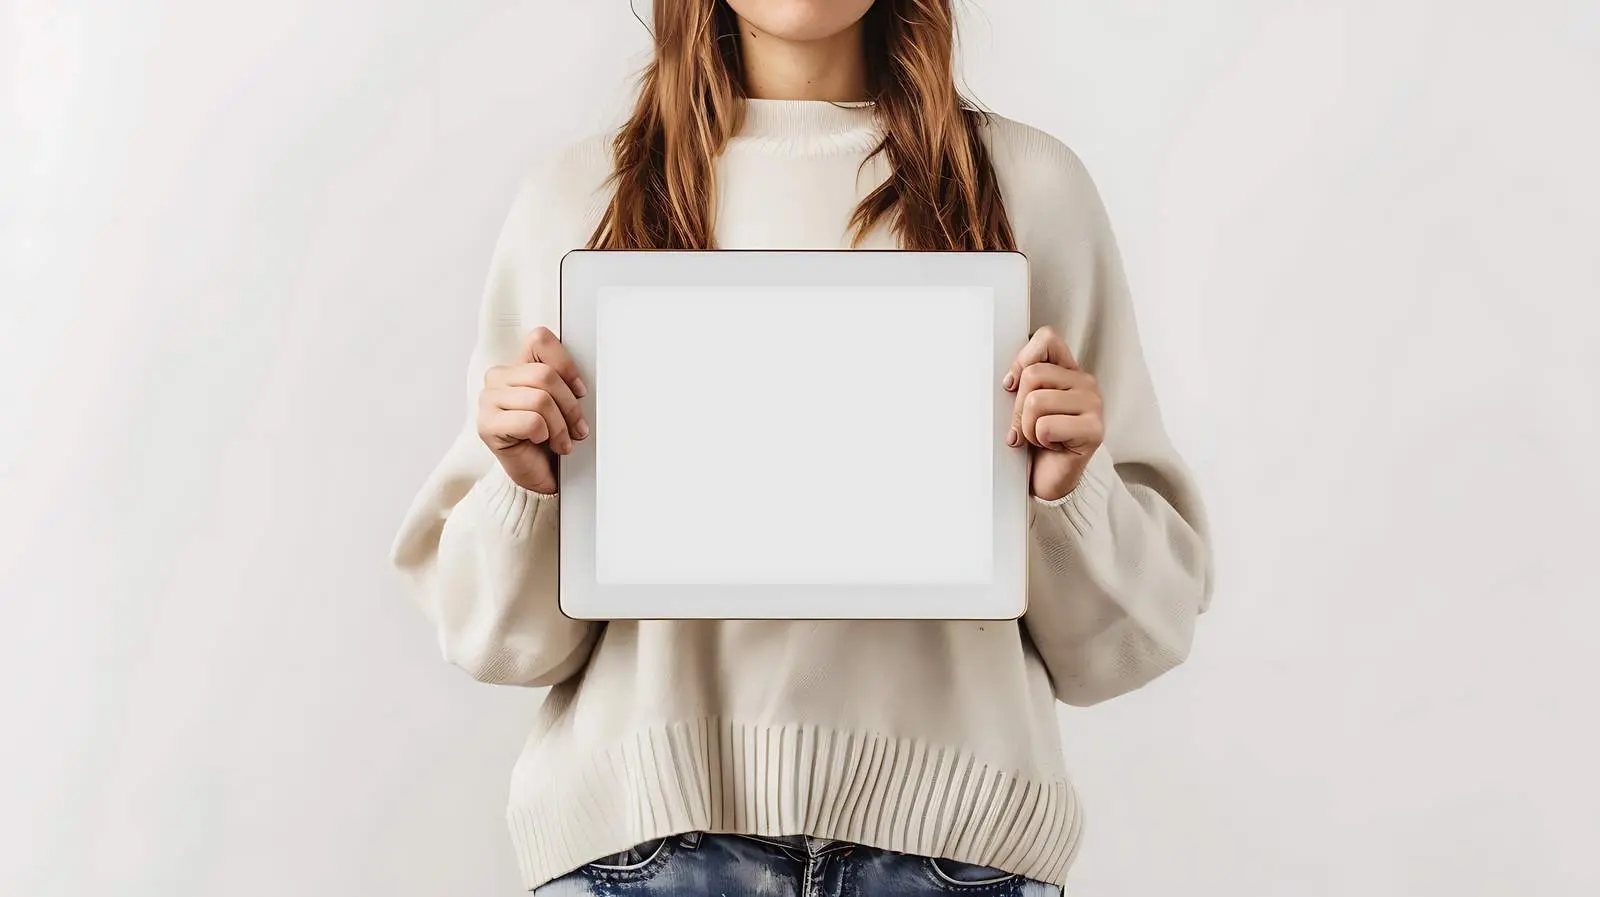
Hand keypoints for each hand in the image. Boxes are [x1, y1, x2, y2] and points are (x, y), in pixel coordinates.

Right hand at [477, 327, 588, 494]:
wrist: (539, 476)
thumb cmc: (550, 439)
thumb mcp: (563, 404)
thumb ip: (564, 382)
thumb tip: (581, 381)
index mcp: (517, 367)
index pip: (539, 339)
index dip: (566, 365)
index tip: (579, 391)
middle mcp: (498, 378)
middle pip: (545, 374)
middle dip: (569, 405)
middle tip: (577, 427)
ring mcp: (488, 400)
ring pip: (540, 399)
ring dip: (560, 426)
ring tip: (562, 440)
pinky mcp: (487, 425)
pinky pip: (531, 421)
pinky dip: (545, 435)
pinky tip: (541, 443)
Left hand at [1003, 326, 1103, 501]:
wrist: (1048, 480)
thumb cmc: (1034, 442)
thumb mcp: (1022, 405)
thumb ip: (1020, 383)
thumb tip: (1008, 380)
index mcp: (1068, 371)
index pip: (1046, 339)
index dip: (1021, 361)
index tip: (1012, 386)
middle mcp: (1085, 383)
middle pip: (1032, 374)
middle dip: (1019, 407)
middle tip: (1028, 426)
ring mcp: (1094, 405)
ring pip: (1035, 401)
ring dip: (1027, 427)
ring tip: (1040, 437)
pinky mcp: (1094, 430)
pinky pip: (1045, 426)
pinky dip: (1039, 440)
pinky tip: (1053, 446)